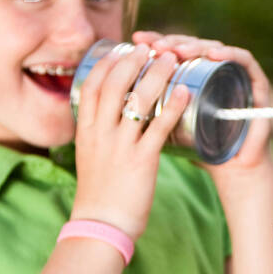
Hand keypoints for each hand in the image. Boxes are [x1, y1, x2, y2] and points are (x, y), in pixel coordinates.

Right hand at [68, 42, 190, 240]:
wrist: (101, 225)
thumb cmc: (100, 192)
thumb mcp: (91, 155)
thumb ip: (100, 133)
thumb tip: (112, 114)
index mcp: (86, 131)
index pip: (92, 86)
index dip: (109, 63)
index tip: (123, 50)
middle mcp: (100, 133)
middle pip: (115, 85)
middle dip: (134, 61)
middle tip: (152, 48)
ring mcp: (120, 146)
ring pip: (138, 100)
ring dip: (157, 76)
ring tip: (172, 60)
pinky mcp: (141, 161)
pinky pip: (160, 127)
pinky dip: (174, 107)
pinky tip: (186, 92)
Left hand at [130, 30, 271, 174]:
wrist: (231, 169)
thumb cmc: (198, 149)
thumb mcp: (163, 128)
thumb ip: (143, 112)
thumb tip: (99, 102)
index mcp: (193, 75)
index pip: (173, 50)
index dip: (153, 42)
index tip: (132, 41)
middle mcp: (214, 69)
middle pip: (192, 45)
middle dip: (170, 42)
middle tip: (152, 45)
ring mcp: (235, 73)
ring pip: (214, 48)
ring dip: (195, 46)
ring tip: (175, 51)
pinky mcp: (256, 82)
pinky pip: (244, 61)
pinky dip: (230, 54)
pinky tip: (211, 54)